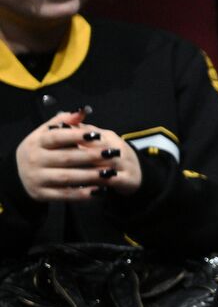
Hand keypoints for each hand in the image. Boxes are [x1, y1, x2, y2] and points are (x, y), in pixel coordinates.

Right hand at [16, 110, 142, 201]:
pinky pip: (64, 195)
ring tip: (110, 173)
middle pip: (65, 158)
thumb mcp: (46, 132)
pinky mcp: (41, 194)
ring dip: (90, 176)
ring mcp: (36, 179)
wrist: (18, 173)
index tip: (97, 135)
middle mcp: (33, 160)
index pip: (56, 137)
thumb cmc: (41, 148)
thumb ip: (64, 121)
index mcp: (36, 142)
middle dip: (90, 156)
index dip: (76, 136)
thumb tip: (83, 111)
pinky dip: (82, 194)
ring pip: (66, 178)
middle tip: (111, 154)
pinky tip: (99, 190)